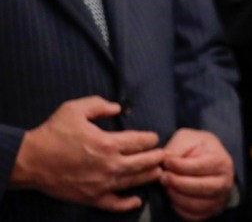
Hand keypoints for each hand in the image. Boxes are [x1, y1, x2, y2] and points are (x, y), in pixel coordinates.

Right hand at [9, 96, 163, 211]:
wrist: (30, 160)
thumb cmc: (52, 134)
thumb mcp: (75, 109)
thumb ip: (99, 105)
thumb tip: (117, 107)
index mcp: (107, 143)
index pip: (140, 141)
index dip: (150, 139)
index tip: (153, 138)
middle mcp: (109, 165)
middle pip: (143, 163)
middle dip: (156, 158)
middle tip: (163, 155)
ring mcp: (101, 184)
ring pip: (134, 181)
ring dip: (149, 176)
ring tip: (158, 172)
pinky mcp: (91, 198)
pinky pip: (114, 204)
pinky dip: (128, 203)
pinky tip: (137, 200)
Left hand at [160, 128, 234, 220]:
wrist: (209, 158)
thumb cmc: (198, 147)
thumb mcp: (188, 138)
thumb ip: (177, 147)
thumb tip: (165, 160)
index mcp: (221, 161)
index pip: (197, 167)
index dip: (177, 165)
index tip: (166, 162)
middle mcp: (224, 181)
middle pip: (197, 187)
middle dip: (175, 183)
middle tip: (163, 177)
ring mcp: (219, 198)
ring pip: (194, 204)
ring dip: (175, 196)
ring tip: (167, 186)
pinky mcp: (211, 210)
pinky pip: (192, 215)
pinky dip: (179, 208)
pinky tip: (174, 195)